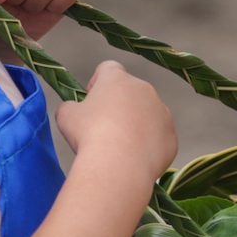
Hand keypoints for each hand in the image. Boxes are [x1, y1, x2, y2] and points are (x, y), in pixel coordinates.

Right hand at [55, 61, 176, 181]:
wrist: (119, 167)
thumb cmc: (89, 137)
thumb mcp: (66, 115)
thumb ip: (71, 106)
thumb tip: (75, 109)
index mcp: (118, 79)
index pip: (108, 68)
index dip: (97, 83)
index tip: (91, 101)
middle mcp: (144, 90)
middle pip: (130, 92)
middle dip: (118, 106)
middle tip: (103, 129)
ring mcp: (162, 112)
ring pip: (147, 114)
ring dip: (135, 125)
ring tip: (119, 147)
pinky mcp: (171, 135)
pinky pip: (158, 136)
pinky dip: (148, 144)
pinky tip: (133, 158)